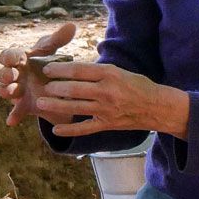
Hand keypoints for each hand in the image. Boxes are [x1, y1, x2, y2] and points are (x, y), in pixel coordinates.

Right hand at [0, 22, 76, 126]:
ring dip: (8, 91)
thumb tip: (72, 26)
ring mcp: (17, 90)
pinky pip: (16, 112)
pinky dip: (13, 116)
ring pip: (7, 91)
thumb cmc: (46, 61)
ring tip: (13, 92)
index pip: (8, 56)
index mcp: (19, 59)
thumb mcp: (52, 50)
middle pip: (4, 74)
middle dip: (5, 74)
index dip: (9, 57)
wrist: (52, 82)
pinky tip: (11, 122)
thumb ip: (59, 39)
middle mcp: (14, 74)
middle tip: (11, 75)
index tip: (14, 58)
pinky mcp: (23, 104)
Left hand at [37, 60, 190, 139]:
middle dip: (55, 87)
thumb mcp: (119, 71)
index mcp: (110, 74)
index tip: (47, 69)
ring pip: (76, 107)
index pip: (79, 70)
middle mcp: (107, 91)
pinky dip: (69, 129)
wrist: (157, 106)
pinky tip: (55, 128)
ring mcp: (106, 110)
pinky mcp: (107, 124)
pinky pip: (85, 128)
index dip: (61, 69)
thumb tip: (74, 68)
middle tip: (41, 85)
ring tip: (41, 103)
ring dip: (56, 105)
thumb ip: (98, 71)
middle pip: (74, 88)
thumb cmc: (137, 85)